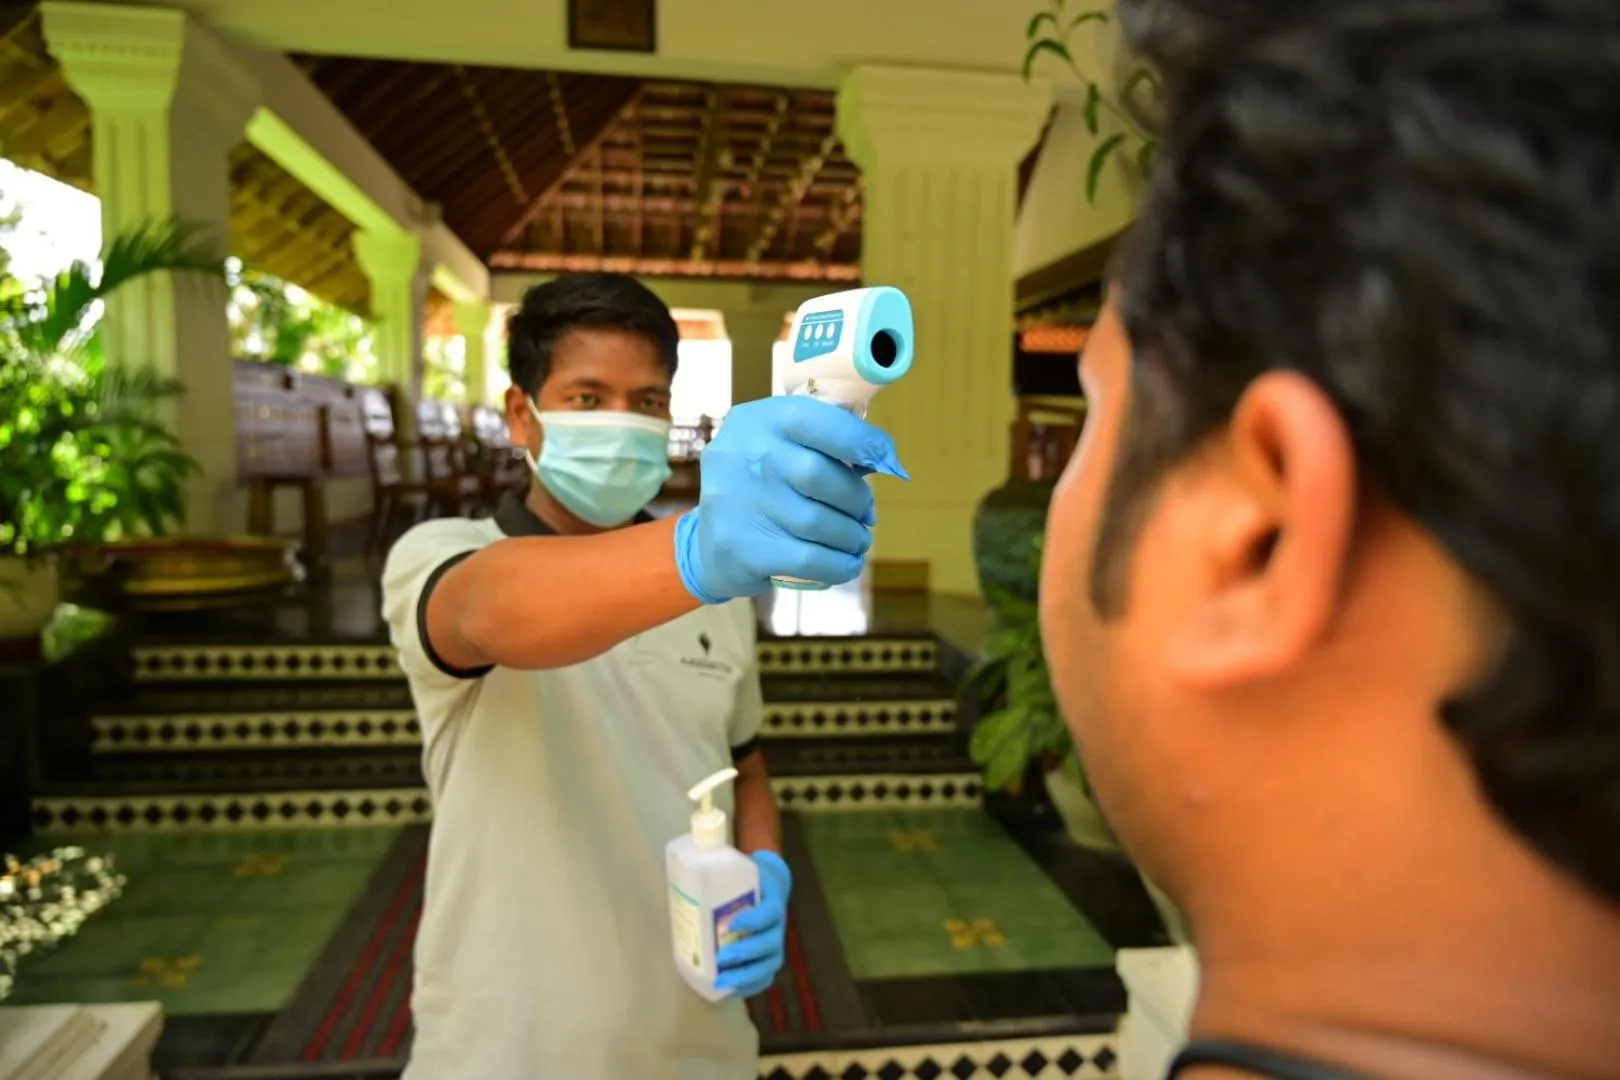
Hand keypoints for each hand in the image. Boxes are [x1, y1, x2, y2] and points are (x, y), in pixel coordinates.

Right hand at [674, 395, 907, 602]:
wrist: (707, 545)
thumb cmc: (761, 487)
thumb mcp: (779, 447)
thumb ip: (823, 444)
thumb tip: (882, 459)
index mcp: (759, 421)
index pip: (821, 421)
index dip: (862, 441)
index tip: (884, 459)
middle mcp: (745, 455)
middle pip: (821, 475)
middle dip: (856, 498)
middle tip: (866, 513)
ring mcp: (740, 502)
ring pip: (819, 522)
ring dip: (852, 536)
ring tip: (858, 540)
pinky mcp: (745, 548)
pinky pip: (810, 560)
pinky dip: (840, 565)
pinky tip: (848, 563)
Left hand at [714, 851, 792, 998]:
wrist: (770, 886)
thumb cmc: (749, 879)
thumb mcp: (742, 870)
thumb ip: (721, 870)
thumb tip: (686, 868)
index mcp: (772, 902)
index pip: (768, 913)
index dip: (753, 920)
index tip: (731, 923)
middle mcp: (777, 926)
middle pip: (768, 944)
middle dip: (744, 953)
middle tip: (720, 957)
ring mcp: (775, 945)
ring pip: (767, 965)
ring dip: (744, 976)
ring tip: (721, 981)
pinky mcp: (769, 959)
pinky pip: (764, 978)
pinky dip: (748, 986)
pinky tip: (729, 990)